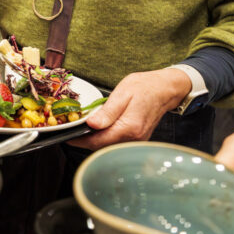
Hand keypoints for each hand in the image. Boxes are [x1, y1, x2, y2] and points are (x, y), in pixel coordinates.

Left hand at [69, 68, 189, 149]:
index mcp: (129, 127)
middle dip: (86, 141)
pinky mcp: (138, 139)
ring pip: (110, 146)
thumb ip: (107, 112)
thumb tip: (91, 125)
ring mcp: (137, 140)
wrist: (165, 89)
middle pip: (103, 146)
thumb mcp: (122, 93)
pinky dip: (106, 138)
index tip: (68, 137)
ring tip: (83, 130)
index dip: (81, 141)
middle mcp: (135, 138)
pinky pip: (117, 143)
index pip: (99, 141)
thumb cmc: (144, 87)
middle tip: (73, 132)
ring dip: (96, 140)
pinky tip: (99, 129)